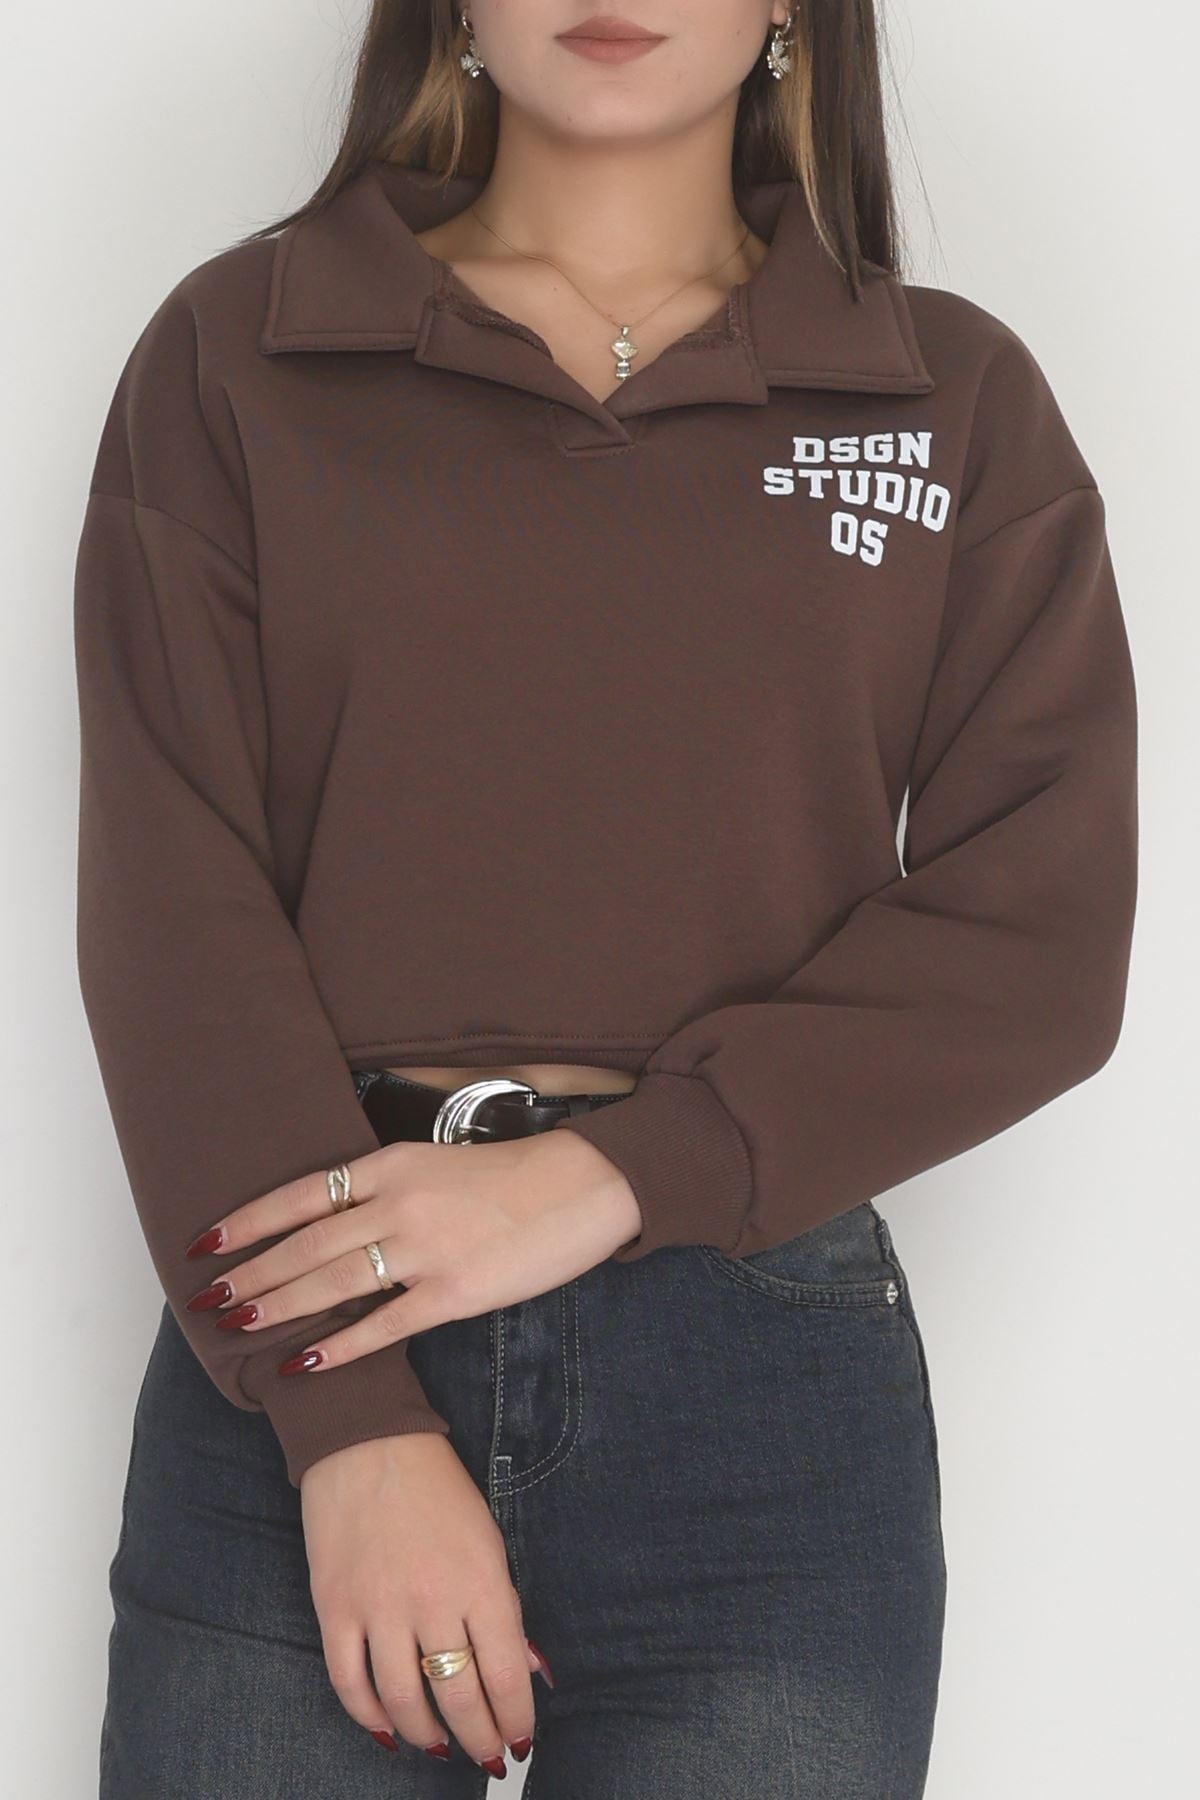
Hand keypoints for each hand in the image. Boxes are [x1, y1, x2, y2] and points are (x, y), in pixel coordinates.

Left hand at [184, 1126, 641, 1371]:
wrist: (581, 1186)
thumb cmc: (511, 1177)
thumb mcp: (437, 1164)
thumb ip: (386, 1188)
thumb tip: (332, 1220)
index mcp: (391, 1165)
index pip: (301, 1194)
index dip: (248, 1221)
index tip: (207, 1242)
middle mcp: (398, 1204)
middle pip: (305, 1244)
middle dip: (251, 1274)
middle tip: (208, 1299)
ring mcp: (424, 1250)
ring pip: (332, 1283)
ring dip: (278, 1308)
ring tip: (239, 1326)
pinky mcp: (453, 1293)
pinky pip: (382, 1326)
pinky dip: (337, 1346)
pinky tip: (303, 1362)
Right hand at [301, 1430, 550, 1770]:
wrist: (367, 1442)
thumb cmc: (436, 1487)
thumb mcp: (488, 1538)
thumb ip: (505, 1607)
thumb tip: (528, 1669)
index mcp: (480, 1580)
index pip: (506, 1675)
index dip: (515, 1719)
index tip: (520, 1741)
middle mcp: (432, 1601)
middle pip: (459, 1698)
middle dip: (479, 1738)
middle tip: (488, 1757)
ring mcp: (379, 1608)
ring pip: (404, 1702)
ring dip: (428, 1736)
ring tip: (442, 1746)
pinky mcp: (335, 1609)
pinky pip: (350, 1683)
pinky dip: (369, 1716)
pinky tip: (388, 1729)